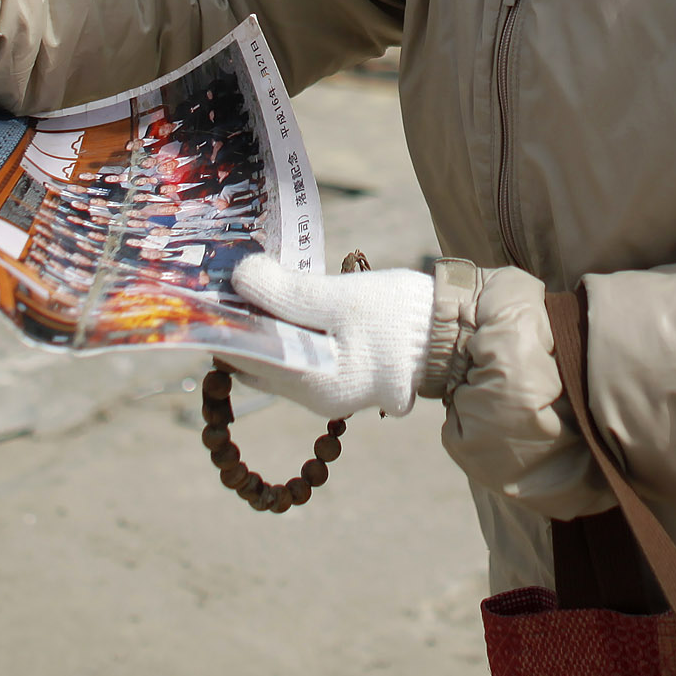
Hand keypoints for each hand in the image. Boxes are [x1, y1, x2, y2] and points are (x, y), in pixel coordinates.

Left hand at [230, 254, 432, 418]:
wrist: (457, 335)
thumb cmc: (400, 319)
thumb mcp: (339, 298)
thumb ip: (286, 291)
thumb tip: (239, 277)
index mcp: (308, 385)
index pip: (244, 357)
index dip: (226, 323)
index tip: (218, 287)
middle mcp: (315, 398)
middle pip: (261, 359)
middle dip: (247, 322)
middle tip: (241, 277)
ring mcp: (333, 391)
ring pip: (283, 356)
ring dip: (271, 324)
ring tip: (268, 282)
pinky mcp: (349, 376)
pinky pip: (306, 355)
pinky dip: (295, 331)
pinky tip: (299, 301)